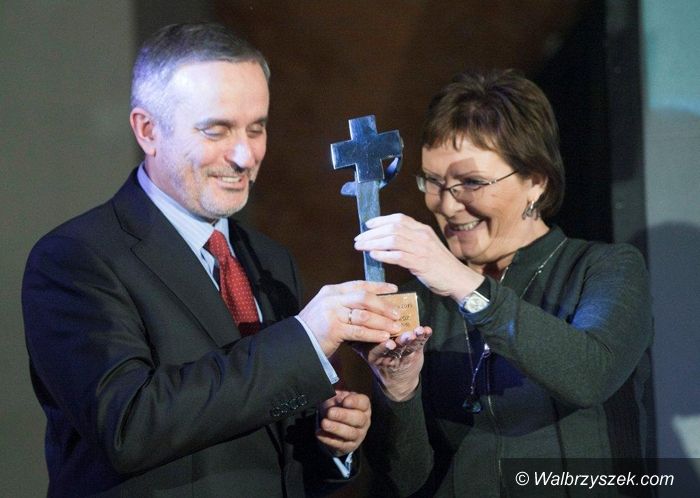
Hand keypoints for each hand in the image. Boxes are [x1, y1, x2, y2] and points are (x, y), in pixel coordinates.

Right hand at [298, 281, 402, 356]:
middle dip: (384, 305)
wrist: (297, 343)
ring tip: (395, 327)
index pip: (359, 284)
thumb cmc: (315, 327)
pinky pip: (359, 331)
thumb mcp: (328, 308)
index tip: (394, 289)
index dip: (378, 286)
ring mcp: (332, 313)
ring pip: (364, 315)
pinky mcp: (333, 329)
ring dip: (382, 322)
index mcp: (332, 291)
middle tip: (397, 313)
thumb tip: (372, 303)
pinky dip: (374, 334)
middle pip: (364, 298)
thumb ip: (345, 303)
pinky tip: (384, 337)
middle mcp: (332, 299)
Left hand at [316, 390, 370, 455]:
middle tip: (330, 412)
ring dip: (336, 428)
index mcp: (363, 406)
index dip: (355, 402)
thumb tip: (336, 391)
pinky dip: (329, 439)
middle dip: (343, 415)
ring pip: (351, 433)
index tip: (344, 401)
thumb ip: (337, 393)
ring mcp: (358, 435)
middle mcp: (364, 421)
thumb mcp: (337, 397)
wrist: (334, 427)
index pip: (363, 403)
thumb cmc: (338, 408)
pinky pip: (340, 444)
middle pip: (358, 419)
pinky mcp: (349, 446)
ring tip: (324, 423)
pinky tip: (319, 433)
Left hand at [353, 214, 481, 299]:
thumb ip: (411, 241)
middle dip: (372, 232)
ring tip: (361, 247)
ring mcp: (422, 249)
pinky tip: (373, 256)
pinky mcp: (420, 263)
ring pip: (392, 240)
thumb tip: (388, 239)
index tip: (367, 225)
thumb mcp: (427, 246)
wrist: (458, 279)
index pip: (399, 219)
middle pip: (392, 228)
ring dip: (373, 243)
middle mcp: (422, 236)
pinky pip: (398, 256)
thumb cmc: (441, 265)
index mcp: (423, 230)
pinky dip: (383, 255)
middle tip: (358, 238)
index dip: (381, 220)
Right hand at [354, 326, 432, 401]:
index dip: (382, 347)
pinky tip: (427, 330)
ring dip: (414, 339)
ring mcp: (403, 354)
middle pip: (395, 348)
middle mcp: (389, 356)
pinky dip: (424, 337)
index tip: (389, 342)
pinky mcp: (414, 353)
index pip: (376, 350)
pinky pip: (419, 344)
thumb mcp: (365, 352)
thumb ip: (358, 340)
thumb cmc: (378, 357)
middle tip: (407, 335)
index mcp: (374, 355)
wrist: (397, 382)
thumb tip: (346, 322)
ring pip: (408, 346)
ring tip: (418, 332)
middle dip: (402, 341)